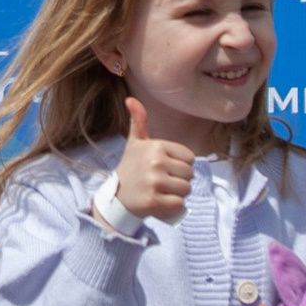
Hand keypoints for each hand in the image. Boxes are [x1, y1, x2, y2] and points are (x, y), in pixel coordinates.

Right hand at [111, 96, 193, 224]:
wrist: (116, 197)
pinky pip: (180, 204)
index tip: (164, 168)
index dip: (180, 164)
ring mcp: (155, 182)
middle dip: (180, 180)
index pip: (189, 157)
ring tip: (162, 191)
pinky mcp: (154, 201)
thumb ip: (138, 121)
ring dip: (178, 194)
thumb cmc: (131, 168)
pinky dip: (174, 206)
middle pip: (189, 174)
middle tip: (163, 181)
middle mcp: (155, 162)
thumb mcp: (135, 143)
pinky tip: (161, 202)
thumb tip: (130, 99)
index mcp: (155, 147)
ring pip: (186, 189)